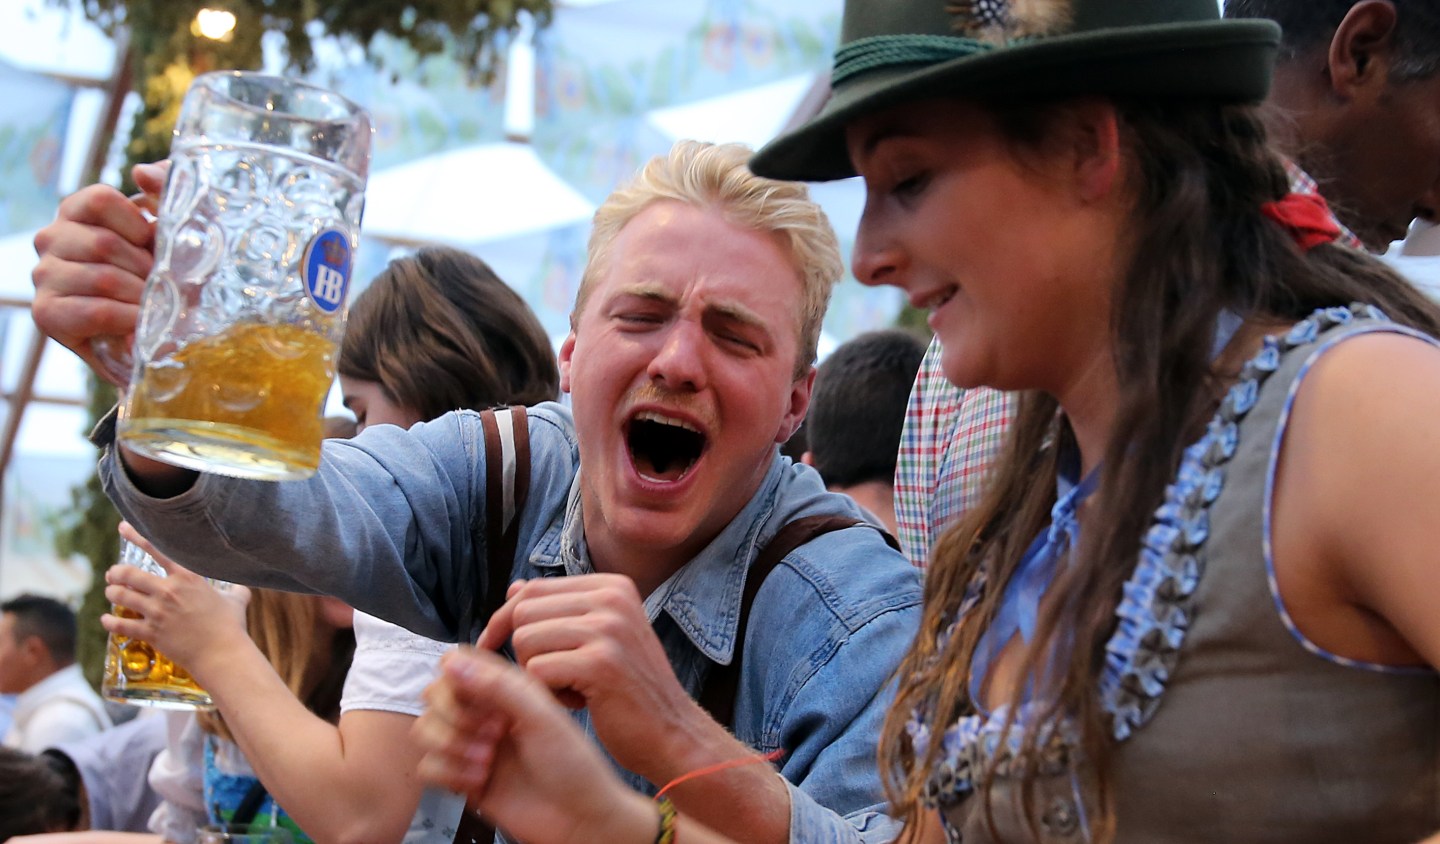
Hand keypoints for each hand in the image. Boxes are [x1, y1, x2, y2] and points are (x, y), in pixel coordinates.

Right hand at [31, 162, 166, 384]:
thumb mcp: (180, 225)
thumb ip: (168, 187)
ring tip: (155, 306)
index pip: (99, 199)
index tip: (153, 245)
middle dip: (147, 270)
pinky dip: (128, 320)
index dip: (138, 226)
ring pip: (103, 279)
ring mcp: (45, 275)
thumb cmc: (170, 272)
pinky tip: (141, 325)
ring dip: (142, 298)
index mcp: (79, 210)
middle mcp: (52, 237)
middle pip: (104, 243)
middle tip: (162, 285)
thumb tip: (140, 173)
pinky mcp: (47, 313)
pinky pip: (95, 312)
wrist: (161, 330)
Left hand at [102, 521, 249, 679]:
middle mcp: (168, 591)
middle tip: (113, 574)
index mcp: (188, 578)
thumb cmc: (231, 626)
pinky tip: (106, 620)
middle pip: (129, 574)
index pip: (157, 550)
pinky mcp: (150, 633)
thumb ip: (235, 590)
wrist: (222, 654)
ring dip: (112, 593)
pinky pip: (120, 625)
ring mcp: (157, 612)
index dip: (136, 536)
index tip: (123, 527)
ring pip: (120, 596)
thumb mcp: (236, 601)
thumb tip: (242, 587)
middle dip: (116, 573)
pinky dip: (109, 622)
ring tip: (111, 593)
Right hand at [414, 648, 657, 843]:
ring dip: (450, 744)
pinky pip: (428, 766)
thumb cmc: (574, 767)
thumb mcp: (542, 717)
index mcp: (508, 690)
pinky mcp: (463, 777)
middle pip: (435, 696)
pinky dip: (448, 773)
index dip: (458, 678)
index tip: (477, 697)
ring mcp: (473, 745)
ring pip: (426, 729)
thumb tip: (453, 663)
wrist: (579, 819)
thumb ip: (497, 686)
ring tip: (485, 760)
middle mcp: (487, 713)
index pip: (459, 664)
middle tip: (491, 734)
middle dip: (455, 715)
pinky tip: (478, 779)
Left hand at [478, 575, 713, 780]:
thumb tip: (514, 588)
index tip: (494, 646)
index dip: (505, 619)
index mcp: (611, 587)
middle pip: (523, 613)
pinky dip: (547, 695)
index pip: (533, 589)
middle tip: (554, 678)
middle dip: (523, 652)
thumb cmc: (627, 689)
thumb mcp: (599, 639)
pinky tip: (579, 703)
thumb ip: (559, 611)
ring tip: (572, 689)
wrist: (672, 733)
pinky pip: (536, 672)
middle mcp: (612, 598)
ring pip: (525, 641)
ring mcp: (609, 628)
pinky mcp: (600, 663)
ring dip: (535, 675)